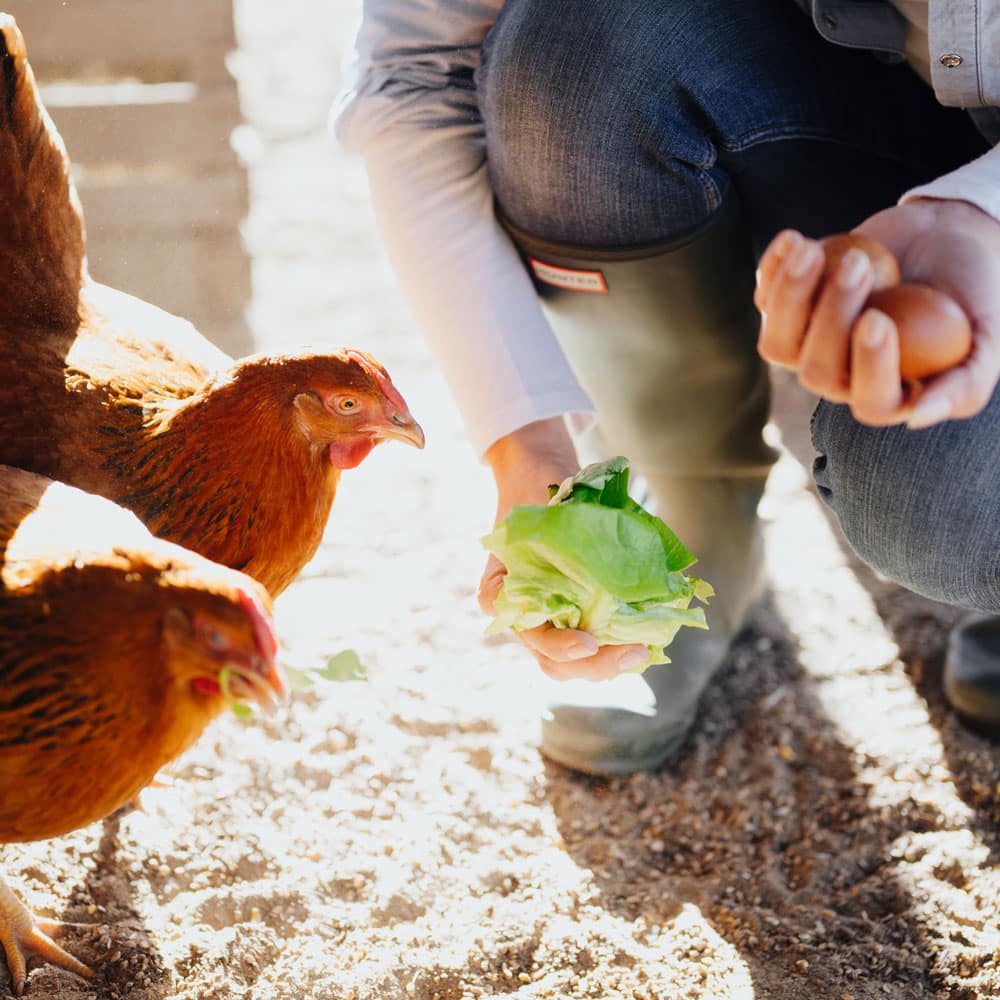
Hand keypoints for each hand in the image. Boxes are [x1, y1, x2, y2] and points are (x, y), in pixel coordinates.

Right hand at [480, 418, 647, 680]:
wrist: (537, 480)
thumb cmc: (537, 492)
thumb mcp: (546, 504)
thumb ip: (568, 529)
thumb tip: (619, 552)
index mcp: (503, 590)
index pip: (525, 630)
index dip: (556, 644)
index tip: (587, 642)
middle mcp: (522, 614)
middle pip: (552, 661)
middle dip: (594, 666)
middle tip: (633, 653)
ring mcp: (547, 621)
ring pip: (572, 665)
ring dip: (607, 665)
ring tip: (641, 651)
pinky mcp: (572, 620)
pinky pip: (592, 649)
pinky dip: (615, 650)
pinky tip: (645, 641)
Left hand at [756, 197, 999, 427]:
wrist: (945, 238)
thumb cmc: (971, 290)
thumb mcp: (989, 336)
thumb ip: (966, 382)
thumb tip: (918, 416)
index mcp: (889, 393)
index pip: (871, 401)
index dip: (868, 366)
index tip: (877, 319)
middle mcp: (842, 378)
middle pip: (817, 371)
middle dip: (831, 317)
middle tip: (858, 266)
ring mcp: (808, 345)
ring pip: (779, 343)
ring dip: (791, 297)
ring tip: (813, 252)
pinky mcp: (789, 309)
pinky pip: (764, 300)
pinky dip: (773, 270)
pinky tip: (797, 239)